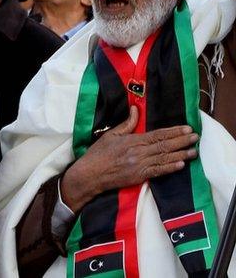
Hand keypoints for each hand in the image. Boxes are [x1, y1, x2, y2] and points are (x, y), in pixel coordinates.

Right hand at [60, 106, 197, 212]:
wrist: (90, 174)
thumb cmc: (99, 154)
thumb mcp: (110, 135)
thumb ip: (127, 124)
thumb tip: (136, 109)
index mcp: (132, 141)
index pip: (157, 135)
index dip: (173, 132)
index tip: (186, 128)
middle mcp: (138, 153)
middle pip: (164, 146)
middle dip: (181, 141)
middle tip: (195, 137)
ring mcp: (139, 165)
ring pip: (164, 158)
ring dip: (180, 155)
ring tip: (193, 151)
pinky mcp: (139, 176)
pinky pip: (158, 171)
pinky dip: (170, 168)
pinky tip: (180, 165)